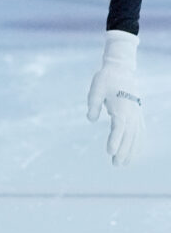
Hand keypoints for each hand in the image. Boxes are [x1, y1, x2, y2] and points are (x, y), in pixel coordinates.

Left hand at [86, 30, 143, 165]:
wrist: (121, 68)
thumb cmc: (106, 78)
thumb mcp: (95, 90)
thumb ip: (93, 105)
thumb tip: (91, 119)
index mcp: (122, 107)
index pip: (118, 128)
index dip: (115, 140)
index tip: (109, 152)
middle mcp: (132, 112)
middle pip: (128, 135)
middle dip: (123, 151)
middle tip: (116, 164)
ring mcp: (136, 113)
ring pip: (136, 135)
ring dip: (131, 150)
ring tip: (124, 164)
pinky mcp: (137, 113)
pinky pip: (140, 131)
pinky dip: (138, 142)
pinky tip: (134, 151)